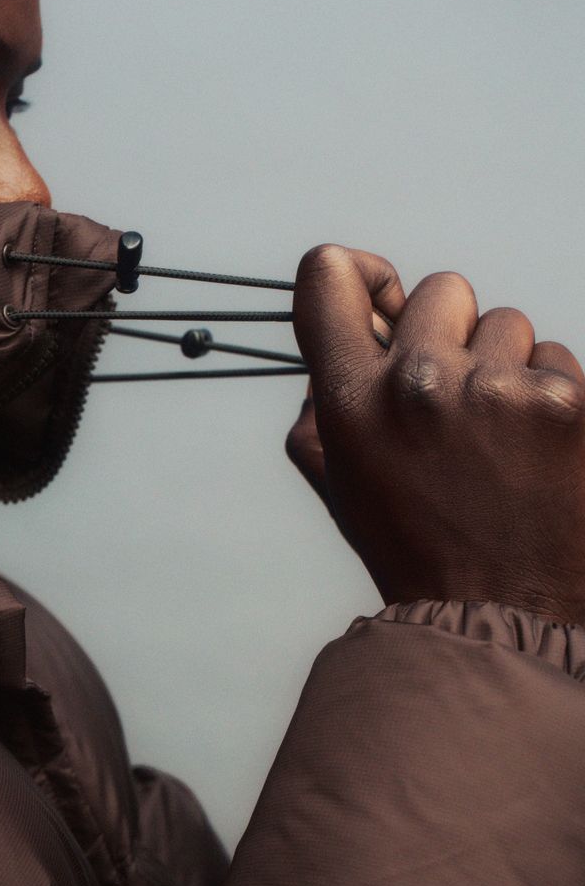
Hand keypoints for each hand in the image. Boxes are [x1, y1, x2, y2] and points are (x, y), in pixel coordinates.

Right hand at [287, 244, 584, 623]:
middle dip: (449, 332)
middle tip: (454, 396)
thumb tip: (338, 356)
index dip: (355, 273)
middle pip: (441, 288)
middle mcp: (420, 383)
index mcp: (353, 402)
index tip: (378, 293)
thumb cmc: (420, 551)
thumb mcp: (344, 484)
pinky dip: (548, 393)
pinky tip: (534, 447)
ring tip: (498, 435)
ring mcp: (498, 388)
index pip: (328, 278)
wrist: (498, 612)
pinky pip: (556, 356)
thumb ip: (324, 412)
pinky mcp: (567, 400)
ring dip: (504, 365)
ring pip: (507, 322)